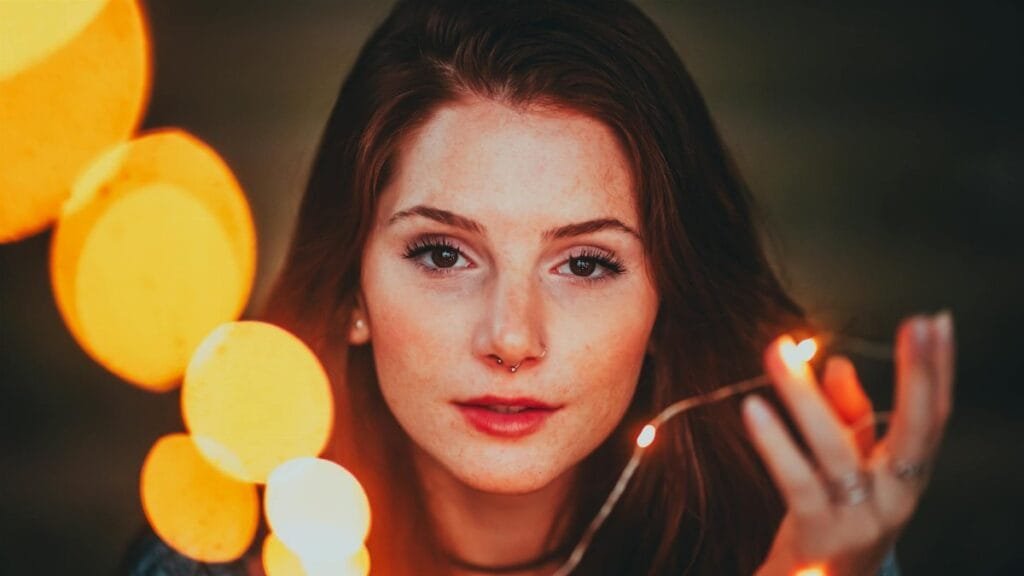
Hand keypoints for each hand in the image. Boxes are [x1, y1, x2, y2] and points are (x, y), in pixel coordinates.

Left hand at [744, 312, 954, 575]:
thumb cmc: (836, 515)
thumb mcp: (850, 464)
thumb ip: (848, 415)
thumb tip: (836, 364)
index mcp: (908, 476)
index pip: (934, 417)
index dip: (939, 369)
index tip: (935, 322)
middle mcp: (895, 499)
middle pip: (914, 432)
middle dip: (919, 376)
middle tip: (913, 325)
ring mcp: (860, 520)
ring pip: (837, 450)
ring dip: (806, 396)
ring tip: (778, 351)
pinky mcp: (818, 534)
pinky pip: (797, 482)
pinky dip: (774, 444)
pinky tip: (753, 408)